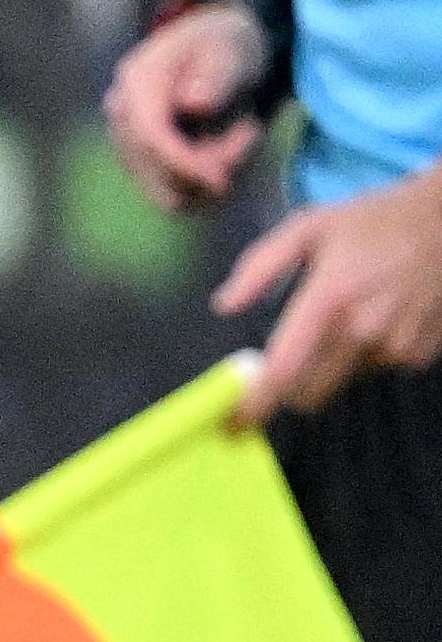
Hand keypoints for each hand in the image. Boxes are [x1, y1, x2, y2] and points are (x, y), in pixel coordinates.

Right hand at [103, 2, 271, 211]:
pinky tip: (227, 153)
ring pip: (168, 192)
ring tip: (242, 140)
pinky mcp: (142, 163)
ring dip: (213, 179)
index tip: (224, 181)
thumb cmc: (227, 47)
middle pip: (158, 169)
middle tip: (253, 132)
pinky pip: (177, 196)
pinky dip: (208, 186)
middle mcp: (121, 113)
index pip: (149, 136)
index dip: (183, 164)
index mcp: (137, 81)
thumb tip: (192, 104)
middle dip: (212, 165)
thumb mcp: (232, 51)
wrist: (218, 52)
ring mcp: (127, 140)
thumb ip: (216, 76)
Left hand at [215, 165, 441, 424]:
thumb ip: (260, 267)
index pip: (287, 365)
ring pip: (341, 377)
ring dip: (326, 362)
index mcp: (329, 297)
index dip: (259, 399)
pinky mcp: (417, 356)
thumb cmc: (370, 221)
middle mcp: (363, 331)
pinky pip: (373, 366)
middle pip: (311, 389)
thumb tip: (224, 305)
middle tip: (273, 370)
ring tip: (340, 313)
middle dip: (286, 388)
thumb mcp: (307, 226)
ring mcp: (395, 348)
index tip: (235, 419)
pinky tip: (371, 314)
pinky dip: (360, 352)